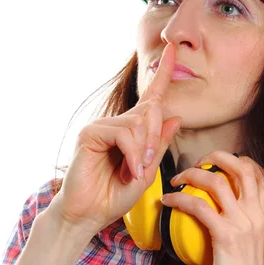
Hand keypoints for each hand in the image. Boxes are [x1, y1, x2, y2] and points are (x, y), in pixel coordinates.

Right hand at [48, 44, 180, 236]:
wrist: (88, 215)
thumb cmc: (114, 196)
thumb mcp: (147, 172)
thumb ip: (158, 145)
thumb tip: (175, 117)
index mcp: (132, 131)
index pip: (151, 97)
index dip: (163, 73)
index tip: (172, 49)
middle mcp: (117, 123)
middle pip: (151, 109)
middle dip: (155, 137)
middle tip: (146, 165)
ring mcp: (102, 126)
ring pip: (138, 123)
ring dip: (143, 150)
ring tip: (134, 172)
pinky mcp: (90, 132)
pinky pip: (124, 133)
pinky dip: (132, 154)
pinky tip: (128, 171)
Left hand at [161, 151, 263, 264]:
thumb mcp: (252, 245)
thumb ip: (245, 224)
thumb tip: (224, 209)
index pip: (260, 174)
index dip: (239, 160)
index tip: (219, 163)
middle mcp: (258, 215)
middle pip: (242, 168)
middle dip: (217, 156)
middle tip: (198, 162)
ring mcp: (244, 225)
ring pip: (216, 182)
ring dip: (192, 174)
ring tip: (177, 179)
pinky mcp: (226, 236)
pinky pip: (198, 206)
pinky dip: (179, 199)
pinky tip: (168, 201)